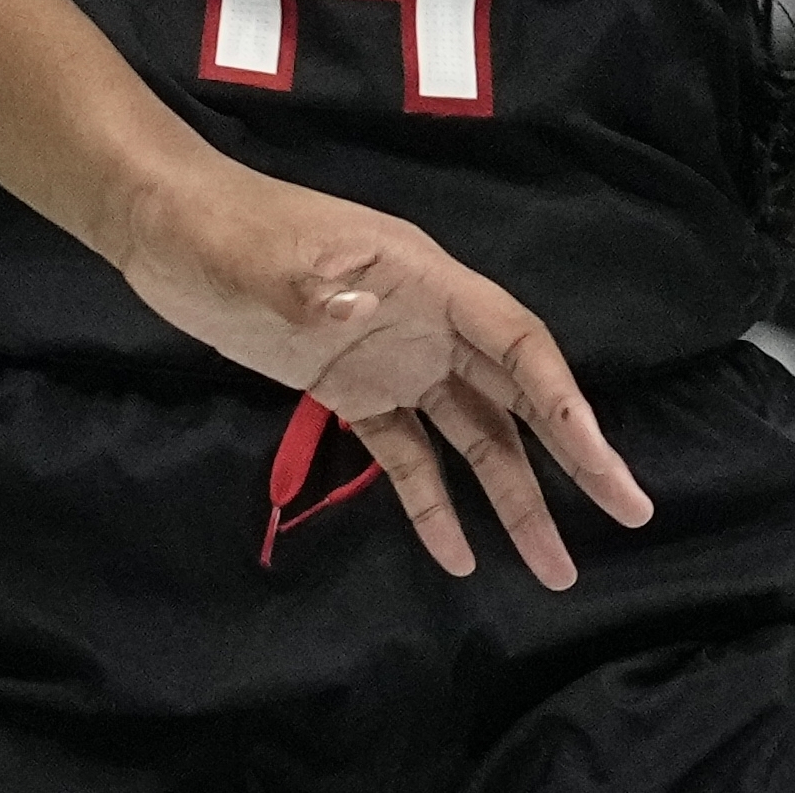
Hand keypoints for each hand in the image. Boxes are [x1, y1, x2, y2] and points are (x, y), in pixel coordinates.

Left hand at [110, 162, 649, 587]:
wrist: (167, 226)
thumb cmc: (219, 228)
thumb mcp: (260, 257)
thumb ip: (307, 290)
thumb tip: (358, 320)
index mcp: (421, 279)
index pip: (516, 344)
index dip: (564, 403)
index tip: (603, 464)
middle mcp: (424, 321)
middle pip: (515, 395)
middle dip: (570, 456)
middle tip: (627, 514)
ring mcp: (391, 358)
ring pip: (471, 435)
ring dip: (511, 498)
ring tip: (552, 569)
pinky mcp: (350, 389)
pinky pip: (407, 455)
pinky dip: (433, 504)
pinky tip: (459, 557)